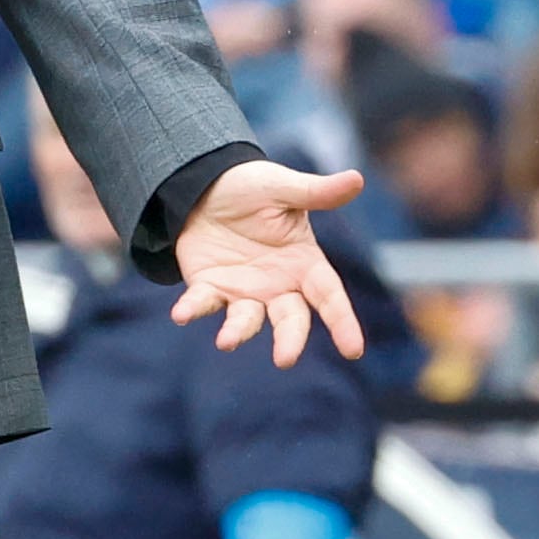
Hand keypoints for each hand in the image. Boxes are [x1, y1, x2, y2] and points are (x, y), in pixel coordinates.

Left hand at [171, 159, 365, 366]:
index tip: (353, 350)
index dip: (342, 321)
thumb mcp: (284, 187)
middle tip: (285, 359)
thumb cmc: (251, 187)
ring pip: (245, 320)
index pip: (328, 295)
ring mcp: (242, 291)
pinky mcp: (208, 287)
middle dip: (289, 339)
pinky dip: (193, 309)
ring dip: (237, 331)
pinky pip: (202, 303)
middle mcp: (277, 285)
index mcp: (304, 263)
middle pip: (289, 319)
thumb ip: (316, 192)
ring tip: (227, 341)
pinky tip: (181, 315)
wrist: (204, 185)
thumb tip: (357, 179)